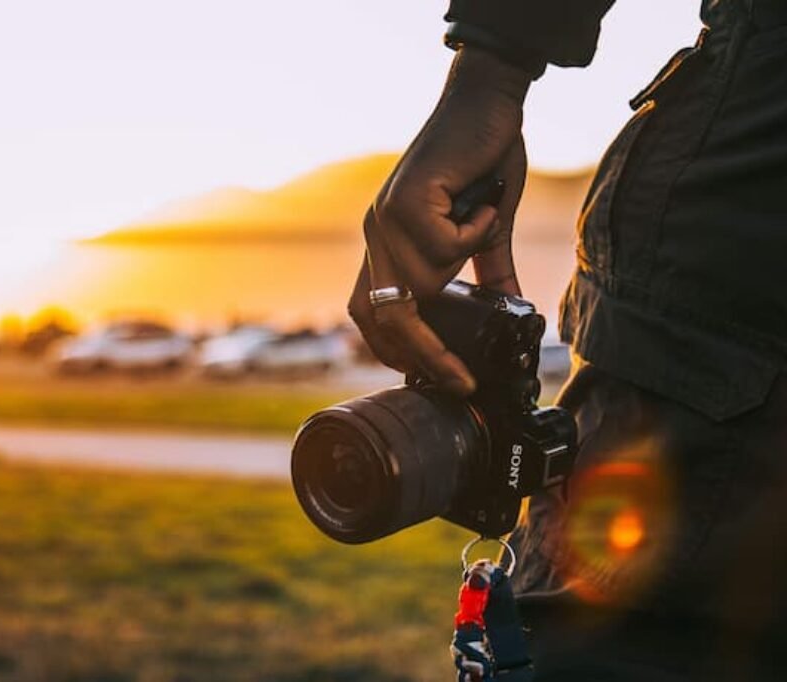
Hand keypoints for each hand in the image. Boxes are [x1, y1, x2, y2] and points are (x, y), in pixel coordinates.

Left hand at [348, 47, 531, 394]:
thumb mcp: (486, 229)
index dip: (391, 352)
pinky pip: (443, 247)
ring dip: (462, 265)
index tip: (428, 381)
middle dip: (423, 356)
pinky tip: (479, 204)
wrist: (486, 104)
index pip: (368, 314)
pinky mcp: (404, 202)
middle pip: (385, 317)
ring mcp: (384, 220)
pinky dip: (472, 233)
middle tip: (460, 380)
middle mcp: (376, 236)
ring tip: (481, 224)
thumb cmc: (483, 163)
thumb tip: (510, 312)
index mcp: (385, 246)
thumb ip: (487, 273)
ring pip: (419, 285)